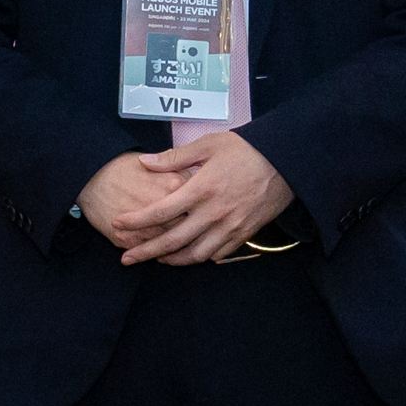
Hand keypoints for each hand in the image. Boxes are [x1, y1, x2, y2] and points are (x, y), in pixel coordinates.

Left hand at [90, 129, 296, 267]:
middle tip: (126, 258)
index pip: (161, 212)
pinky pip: (217, 254)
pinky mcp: (244, 234)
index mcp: (201, 189)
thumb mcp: (208, 145)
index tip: (118, 224)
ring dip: (172, 260)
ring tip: (156, 259)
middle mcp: (213, 213)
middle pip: (173, 241)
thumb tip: (144, 162)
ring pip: (195, 254)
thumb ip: (174, 157)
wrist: (287, 162)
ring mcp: (230, 227)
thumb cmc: (246, 149)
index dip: (136, 221)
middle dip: (146, 252)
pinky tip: (188, 255)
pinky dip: (199, 258)